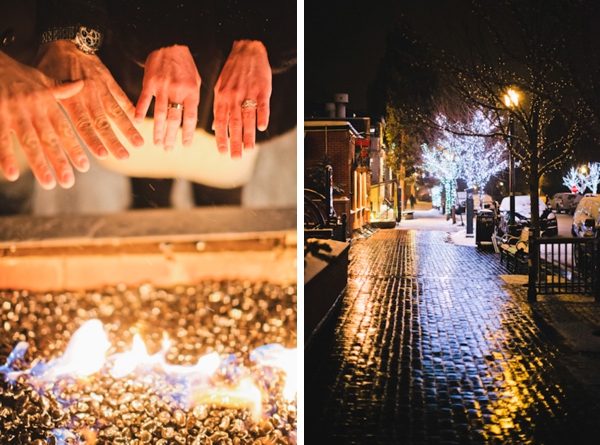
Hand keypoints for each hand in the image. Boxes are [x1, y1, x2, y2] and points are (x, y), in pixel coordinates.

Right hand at [0, 51, 87, 188]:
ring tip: (48, 183)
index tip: (84, 166)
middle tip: (68, 182)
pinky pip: (0, 138)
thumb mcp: (41, 78)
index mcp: (46, 101)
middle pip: (48, 139)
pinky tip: (12, 174)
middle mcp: (32, 108)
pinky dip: (5, 156)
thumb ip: (62, 88)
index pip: (63, 129)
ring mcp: (12, 112)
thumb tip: (83, 85)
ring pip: (28, 141)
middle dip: (59, 161)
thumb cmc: (16, 73)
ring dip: (38, 164)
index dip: (74, 148)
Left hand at [34, 41, 143, 160]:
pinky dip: (130, 108)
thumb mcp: (44, 83)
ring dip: (128, 129)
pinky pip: (121, 96)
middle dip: (114, 141)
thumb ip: (53, 105)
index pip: (83, 124)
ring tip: (139, 144)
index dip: (93, 140)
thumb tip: (46, 127)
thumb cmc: (51, 64)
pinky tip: (138, 120)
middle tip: (125, 157)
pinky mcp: (110, 81)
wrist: (66, 39)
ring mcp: (102, 88)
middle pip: (103, 123)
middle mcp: (89, 94)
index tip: (102, 155)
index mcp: (71, 97)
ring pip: (116, 112)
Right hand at [136, 45, 200, 150]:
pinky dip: (140, 111)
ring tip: (157, 143)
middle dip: (171, 137)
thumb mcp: (196, 81)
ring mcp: (162, 87)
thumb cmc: (186, 64)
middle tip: (168, 150)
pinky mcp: (149, 82)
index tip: (185, 146)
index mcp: (191, 92)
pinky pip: (144, 100)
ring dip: (158, 130)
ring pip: (160, 114)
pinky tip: (138, 123)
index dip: (188, 133)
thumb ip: (193, 100)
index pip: (190, 118)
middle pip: (174, 119)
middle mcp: (177, 92)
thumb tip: (191, 120)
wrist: (170, 43)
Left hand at [212, 40, 271, 157]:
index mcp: (221, 97)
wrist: (247, 49)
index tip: (222, 152)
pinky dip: (262, 116)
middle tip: (235, 157)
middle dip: (234, 142)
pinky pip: (262, 105)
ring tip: (248, 149)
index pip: (220, 122)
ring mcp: (248, 93)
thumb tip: (215, 127)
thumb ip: (219, 107)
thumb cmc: (233, 70)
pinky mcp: (262, 89)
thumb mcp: (220, 86)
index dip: (221, 138)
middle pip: (234, 123)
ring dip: (248, 135)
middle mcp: (233, 97)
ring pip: (247, 117)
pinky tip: (262, 128)